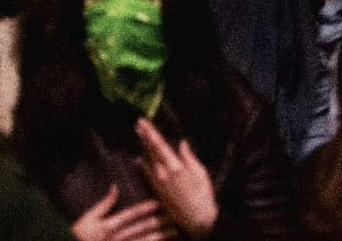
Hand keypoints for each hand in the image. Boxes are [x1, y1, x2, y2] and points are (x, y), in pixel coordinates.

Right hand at [72, 186, 176, 240]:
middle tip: (176, 215)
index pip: (131, 215)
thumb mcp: (88, 219)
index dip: (146, 208)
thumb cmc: (79, 238)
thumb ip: (104, 204)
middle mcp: (118, 238)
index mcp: (109, 226)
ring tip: (176, 231)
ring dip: (161, 236)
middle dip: (160, 221)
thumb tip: (115, 187)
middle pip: (142, 228)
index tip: (160, 202)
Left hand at [136, 118, 218, 239]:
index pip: (159, 145)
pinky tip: (138, 159)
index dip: (150, 132)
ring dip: (143, 147)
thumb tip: (182, 143)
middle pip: (150, 151)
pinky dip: (142, 165)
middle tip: (138, 124)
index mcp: (175, 167)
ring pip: (147, 160)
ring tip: (139, 136)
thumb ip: (188, 157)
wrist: (197, 219)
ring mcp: (158, 183)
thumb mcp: (200, 172)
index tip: (143, 122)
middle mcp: (163, 174)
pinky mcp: (157, 191)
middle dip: (144, 136)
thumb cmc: (203, 195)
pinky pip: (147, 174)